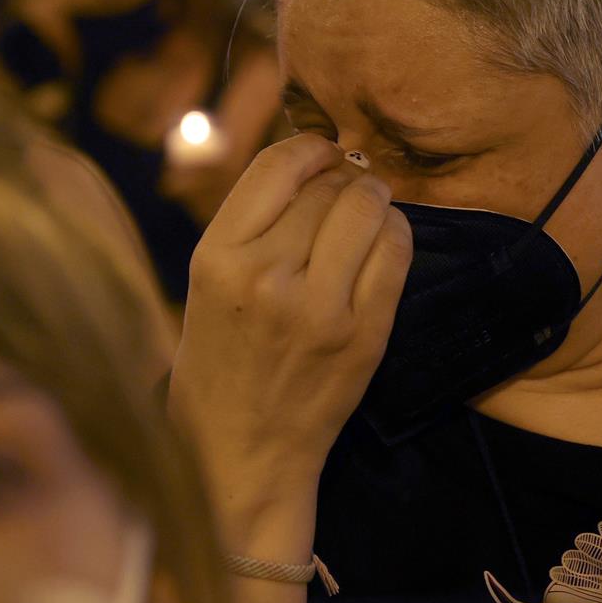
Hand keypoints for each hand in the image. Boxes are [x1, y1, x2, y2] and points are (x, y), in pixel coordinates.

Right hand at [169, 135, 411, 510]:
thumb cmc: (217, 363)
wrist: (240, 452)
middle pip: (327, 187)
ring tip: (365, 213)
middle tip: (345, 191)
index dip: (309, 150)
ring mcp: (320, 308)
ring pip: (366, 210)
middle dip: (342, 179)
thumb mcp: (205, 285)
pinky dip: (395, 234)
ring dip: (372, 201)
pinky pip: (396, 253)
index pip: (276, 167)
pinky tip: (382, 241)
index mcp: (217, 258)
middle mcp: (266, 277)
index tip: (320, 156)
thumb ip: (250, 226)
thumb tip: (310, 164)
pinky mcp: (363, 335)